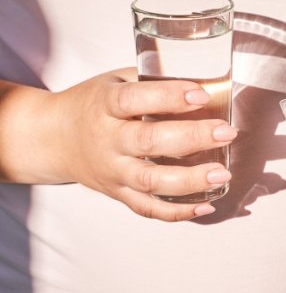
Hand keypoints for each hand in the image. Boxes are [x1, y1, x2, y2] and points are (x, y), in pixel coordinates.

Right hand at [46, 68, 235, 220]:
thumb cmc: (94, 105)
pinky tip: (206, 205)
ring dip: (190, 180)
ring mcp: (112, 171)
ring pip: (149, 181)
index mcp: (104, 105)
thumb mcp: (115, 81)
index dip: (168, 97)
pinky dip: (177, 212)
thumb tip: (206, 79)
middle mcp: (107, 140)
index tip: (201, 95)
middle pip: (148, 142)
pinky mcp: (117, 193)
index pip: (135, 100)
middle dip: (192, 137)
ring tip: (222, 173)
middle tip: (226, 132)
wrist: (53, 138)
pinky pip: (147, 208)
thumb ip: (153, 80)